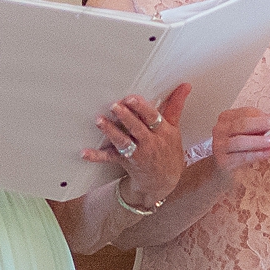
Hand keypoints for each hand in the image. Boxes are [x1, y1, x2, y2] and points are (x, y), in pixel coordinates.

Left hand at [83, 84, 190, 202]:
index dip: (142, 108)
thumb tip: (185, 86)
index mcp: (163, 133)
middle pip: (137, 129)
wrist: (164, 183)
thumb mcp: (175, 129)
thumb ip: (176, 106)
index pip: (153, 118)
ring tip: (99, 120)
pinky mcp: (125, 162)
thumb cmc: (169, 152)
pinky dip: (96, 156)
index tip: (131, 98)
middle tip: (114, 106)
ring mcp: (137, 154)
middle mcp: (150, 143)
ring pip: (123, 142)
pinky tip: (84, 153)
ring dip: (110, 132)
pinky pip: (110, 158)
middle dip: (125, 117)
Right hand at [211, 106, 269, 174]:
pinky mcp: (223, 161)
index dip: (260, 115)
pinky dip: (256, 155)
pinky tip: (266, 153)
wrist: (221, 165)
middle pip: (241, 124)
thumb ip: (258, 125)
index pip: (244, 113)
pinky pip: (241, 157)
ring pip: (240, 141)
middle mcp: (221, 130)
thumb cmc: (236, 146)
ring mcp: (220, 145)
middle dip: (259, 124)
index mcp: (227, 118)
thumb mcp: (246, 132)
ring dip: (257, 141)